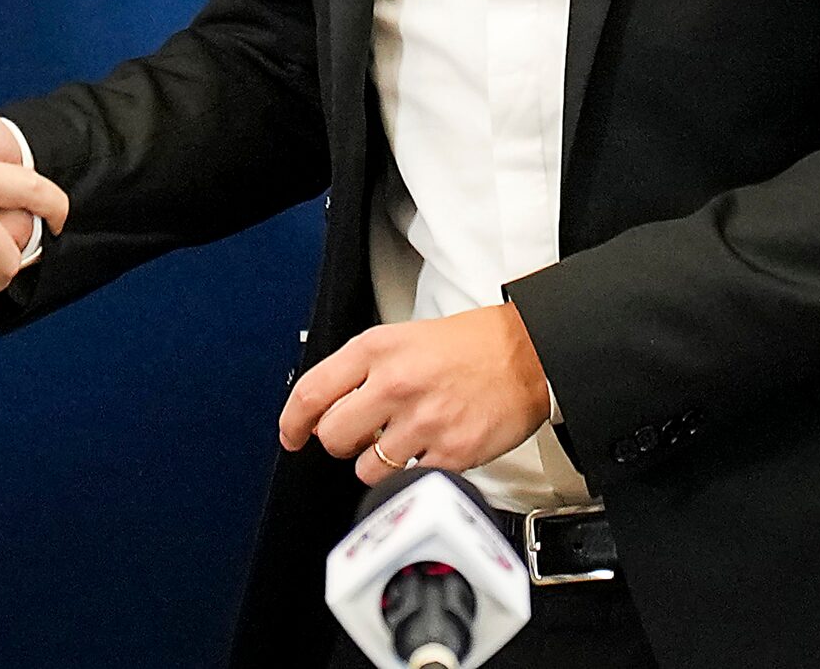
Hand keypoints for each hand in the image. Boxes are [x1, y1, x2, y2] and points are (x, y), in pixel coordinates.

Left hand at [277, 303, 551, 486]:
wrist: (528, 354)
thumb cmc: (469, 345)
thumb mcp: (402, 338)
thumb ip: (360, 369)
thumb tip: (323, 407)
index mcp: (376, 350)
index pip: (312, 393)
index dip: (292, 422)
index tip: (291, 436)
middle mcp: (395, 385)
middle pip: (332, 436)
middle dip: (339, 442)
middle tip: (357, 436)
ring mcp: (423, 422)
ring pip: (366, 468)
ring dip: (377, 463)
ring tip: (401, 442)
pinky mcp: (452, 453)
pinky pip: (409, 481)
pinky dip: (413, 475)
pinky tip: (427, 452)